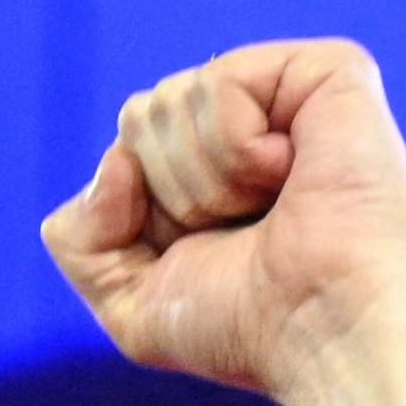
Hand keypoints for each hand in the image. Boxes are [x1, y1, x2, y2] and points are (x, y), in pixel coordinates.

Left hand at [43, 39, 405, 405]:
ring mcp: (288, 94)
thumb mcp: (131, 306)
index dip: (140, 214)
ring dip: (205, 181)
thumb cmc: (248, 330)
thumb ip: (78, 239)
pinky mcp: (328, 72)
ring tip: (271, 208)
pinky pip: (219, 80)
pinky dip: (237, 148)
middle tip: (241, 231)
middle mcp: (251, 124)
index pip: (126, 148)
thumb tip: (115, 160)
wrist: (324, 333)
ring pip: (168, 99)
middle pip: (138, 116)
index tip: (206, 257)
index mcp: (211, 169)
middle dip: (170, 193)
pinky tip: (288, 175)